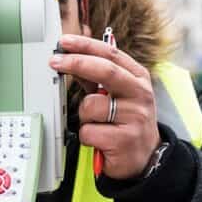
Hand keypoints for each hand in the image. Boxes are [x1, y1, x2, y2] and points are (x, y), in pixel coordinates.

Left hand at [49, 34, 161, 179]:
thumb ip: (97, 78)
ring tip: (98, 125)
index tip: (65, 42)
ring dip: (84, 116)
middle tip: (55, 62)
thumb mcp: (120, 96)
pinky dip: (87, 136)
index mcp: (138, 78)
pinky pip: (88, 131)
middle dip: (76, 63)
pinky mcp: (124, 139)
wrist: (147, 158)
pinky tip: (100, 141)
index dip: (85, 45)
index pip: (111, 54)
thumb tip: (71, 59)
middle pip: (105, 71)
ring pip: (91, 106)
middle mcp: (140, 94)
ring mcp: (134, 117)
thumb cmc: (128, 123)